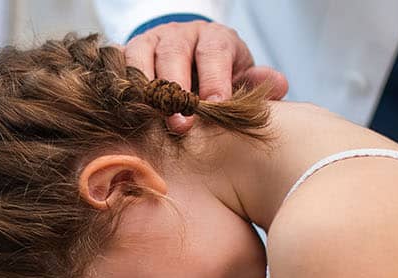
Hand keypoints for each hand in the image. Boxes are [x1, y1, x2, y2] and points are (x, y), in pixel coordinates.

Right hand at [123, 21, 289, 133]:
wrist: (188, 63)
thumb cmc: (217, 78)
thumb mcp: (240, 78)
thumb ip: (257, 84)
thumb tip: (280, 86)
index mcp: (213, 37)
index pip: (214, 51)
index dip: (214, 78)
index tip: (215, 105)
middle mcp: (179, 34)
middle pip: (173, 52)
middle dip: (176, 88)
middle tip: (181, 123)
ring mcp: (149, 41)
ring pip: (140, 56)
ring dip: (144, 88)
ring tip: (150, 117)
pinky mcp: (125, 53)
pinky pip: (117, 64)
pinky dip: (119, 84)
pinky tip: (124, 108)